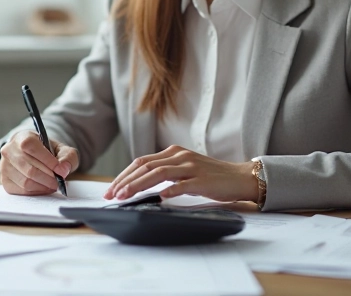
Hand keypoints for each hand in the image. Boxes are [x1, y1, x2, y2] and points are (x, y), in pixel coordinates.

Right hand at [0, 131, 78, 195]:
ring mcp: (4, 166)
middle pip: (30, 169)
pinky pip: (22, 191)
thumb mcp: (61, 149)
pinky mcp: (5, 181)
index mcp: (22, 137)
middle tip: (60, 182)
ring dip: (44, 186)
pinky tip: (44, 187)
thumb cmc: (47, 152)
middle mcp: (9, 150)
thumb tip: (63, 169)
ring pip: (26, 182)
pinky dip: (37, 191)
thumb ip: (67, 156)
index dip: (48, 161)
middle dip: (49, 178)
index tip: (61, 171)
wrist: (31, 155)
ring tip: (54, 185)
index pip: (32, 148)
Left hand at [103, 145, 256, 202]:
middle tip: (111, 194)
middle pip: (145, 166)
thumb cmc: (210, 177)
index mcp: (173, 152)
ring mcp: (191, 167)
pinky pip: (182, 184)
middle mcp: (179, 156)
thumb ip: (165, 173)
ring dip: (139, 185)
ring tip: (125, 196)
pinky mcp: (202, 180)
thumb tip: (140, 184)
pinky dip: (169, 190)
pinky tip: (159, 197)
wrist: (239, 177)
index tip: (111, 189)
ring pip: (158, 173)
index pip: (141, 162)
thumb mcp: (184, 170)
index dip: (124, 175)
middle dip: (125, 181)